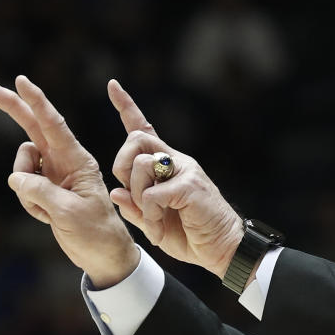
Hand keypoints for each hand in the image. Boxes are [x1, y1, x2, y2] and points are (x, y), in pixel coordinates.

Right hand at [0, 76, 138, 287]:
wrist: (103, 255)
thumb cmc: (96, 232)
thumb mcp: (69, 212)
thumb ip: (41, 191)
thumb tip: (16, 177)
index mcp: (78, 160)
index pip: (54, 125)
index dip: (37, 102)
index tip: (21, 81)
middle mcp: (65, 162)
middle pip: (33, 128)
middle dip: (15, 109)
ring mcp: (53, 175)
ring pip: (21, 164)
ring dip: (24, 187)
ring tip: (46, 209)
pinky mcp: (45, 190)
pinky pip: (22, 186)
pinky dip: (27, 202)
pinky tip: (46, 217)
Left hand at [107, 79, 242, 279]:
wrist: (223, 248)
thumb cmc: (191, 234)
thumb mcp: (154, 222)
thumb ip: (135, 207)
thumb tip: (116, 191)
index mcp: (167, 165)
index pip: (144, 128)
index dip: (126, 107)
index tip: (112, 85)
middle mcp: (176, 161)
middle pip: (136, 139)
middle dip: (121, 164)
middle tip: (130, 193)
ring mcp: (185, 171)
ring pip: (141, 164)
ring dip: (137, 197)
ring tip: (152, 219)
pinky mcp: (191, 186)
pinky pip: (153, 194)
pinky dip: (150, 215)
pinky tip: (160, 228)